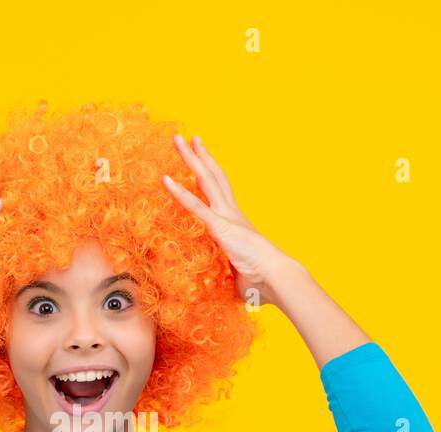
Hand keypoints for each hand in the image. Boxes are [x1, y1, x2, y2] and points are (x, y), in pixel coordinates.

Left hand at [162, 134, 294, 307]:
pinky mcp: (220, 227)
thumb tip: (224, 286)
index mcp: (235, 221)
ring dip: (190, 159)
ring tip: (177, 139)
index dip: (210, 172)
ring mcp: (226, 217)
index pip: (220, 191)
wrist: (275, 278)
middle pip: (213, 176)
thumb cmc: (260, 281)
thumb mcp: (237, 273)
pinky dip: (179, 193)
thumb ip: (227, 272)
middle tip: (188, 137)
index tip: (202, 157)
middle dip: (199, 156)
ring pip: (205, 180)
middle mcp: (231, 213)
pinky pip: (195, 206)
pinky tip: (165, 179)